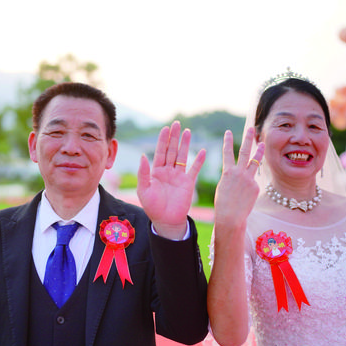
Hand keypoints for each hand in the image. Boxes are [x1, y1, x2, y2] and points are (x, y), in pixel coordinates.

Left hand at [137, 121, 205, 239]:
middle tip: (176, 124)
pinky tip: (202, 150)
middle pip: (171, 150)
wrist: (166, 221)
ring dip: (185, 144)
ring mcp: (179, 176)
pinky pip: (194, 169)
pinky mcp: (188, 183)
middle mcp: (168, 171)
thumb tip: (143, 155)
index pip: (160, 152)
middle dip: (174, 137)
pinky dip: (198, 160)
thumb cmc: (152, 207)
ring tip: (187, 131)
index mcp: (156, 172)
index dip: (162, 140)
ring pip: (182, 156)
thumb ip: (143, 173)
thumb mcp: (144, 190)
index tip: (165, 128)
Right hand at [214, 127, 263, 227]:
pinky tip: (246, 196)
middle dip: (248, 139)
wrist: (231, 216)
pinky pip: (254, 182)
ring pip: (255, 162)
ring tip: (262, 142)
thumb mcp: (223, 187)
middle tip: (251, 128)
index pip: (227, 153)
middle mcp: (238, 173)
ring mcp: (248, 179)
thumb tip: (240, 173)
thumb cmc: (223, 204)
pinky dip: (250, 187)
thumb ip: (231, 177)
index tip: (228, 132)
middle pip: (244, 152)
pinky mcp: (255, 186)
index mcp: (227, 172)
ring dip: (259, 151)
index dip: (228, 142)